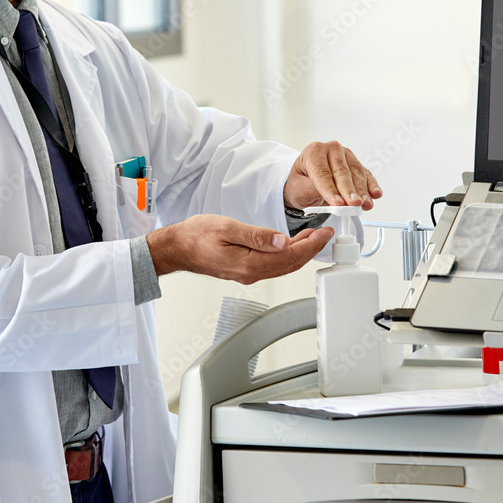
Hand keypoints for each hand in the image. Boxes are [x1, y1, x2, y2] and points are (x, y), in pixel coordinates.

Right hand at [146, 215, 334, 283]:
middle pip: (291, 264)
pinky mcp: (245, 270)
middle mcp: (251, 273)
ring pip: (283, 266)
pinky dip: (287, 255)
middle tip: (326, 234)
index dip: (311, 244)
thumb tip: (282, 241)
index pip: (290, 256)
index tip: (324, 233)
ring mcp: (248, 274)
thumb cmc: (196, 236)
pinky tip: (290, 244)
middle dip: (312, 249)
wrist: (177, 248)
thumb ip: (256, 235)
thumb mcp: (227, 228)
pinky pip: (273, 266)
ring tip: (313, 237)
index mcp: (249, 264)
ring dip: (301, 253)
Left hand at [284, 141, 382, 210]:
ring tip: (365, 204)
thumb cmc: (300, 184)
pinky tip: (375, 193)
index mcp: (313, 152)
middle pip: (342, 172)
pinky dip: (371, 186)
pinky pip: (365, 175)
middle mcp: (331, 149)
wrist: (304, 183)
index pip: (323, 173)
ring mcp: (346, 155)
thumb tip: (334, 196)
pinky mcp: (356, 164)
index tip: (338, 203)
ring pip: (356, 174)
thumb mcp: (298, 189)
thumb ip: (313, 190)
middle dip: (349, 191)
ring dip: (362, 191)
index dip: (330, 189)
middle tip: (354, 204)